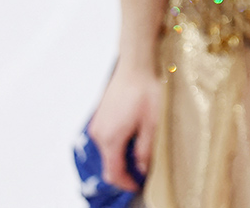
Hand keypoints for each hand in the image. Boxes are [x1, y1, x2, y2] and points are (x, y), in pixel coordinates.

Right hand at [87, 62, 160, 190]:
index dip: (126, 183)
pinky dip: (118, 143)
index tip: (139, 185)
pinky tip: (134, 135)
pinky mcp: (100, 115)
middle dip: (126, 170)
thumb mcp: (152, 124)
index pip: (113, 173)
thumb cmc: (146, 91)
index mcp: (111, 139)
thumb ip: (146, 150)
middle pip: (109, 163)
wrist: (135, 64)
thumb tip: (143, 169)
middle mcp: (99, 134)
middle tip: (144, 169)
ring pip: (108, 150)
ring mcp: (97, 124)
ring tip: (142, 151)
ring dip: (122, 155)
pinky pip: (107, 137)